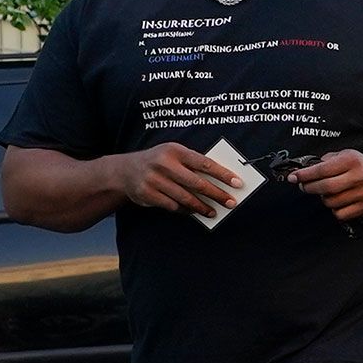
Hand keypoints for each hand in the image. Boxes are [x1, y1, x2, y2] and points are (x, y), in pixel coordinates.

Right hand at [118, 143, 238, 217]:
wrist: (124, 170)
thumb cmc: (159, 162)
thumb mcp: (173, 155)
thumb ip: (193, 165)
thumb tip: (221, 182)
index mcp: (174, 150)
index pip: (204, 163)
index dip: (223, 174)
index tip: (237, 183)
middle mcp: (163, 163)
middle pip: (197, 183)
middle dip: (217, 194)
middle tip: (231, 202)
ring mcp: (153, 179)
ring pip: (185, 197)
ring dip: (202, 207)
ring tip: (214, 211)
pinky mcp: (147, 193)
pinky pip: (172, 205)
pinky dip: (185, 210)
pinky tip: (193, 211)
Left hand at [292, 150, 362, 221]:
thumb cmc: (360, 166)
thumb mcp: (345, 155)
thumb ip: (326, 161)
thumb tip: (304, 170)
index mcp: (352, 160)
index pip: (323, 169)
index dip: (305, 175)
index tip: (293, 177)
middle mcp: (360, 176)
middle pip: (326, 187)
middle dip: (309, 188)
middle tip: (304, 186)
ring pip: (331, 202)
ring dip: (323, 199)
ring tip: (327, 193)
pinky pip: (340, 214)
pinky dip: (335, 209)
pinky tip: (338, 202)